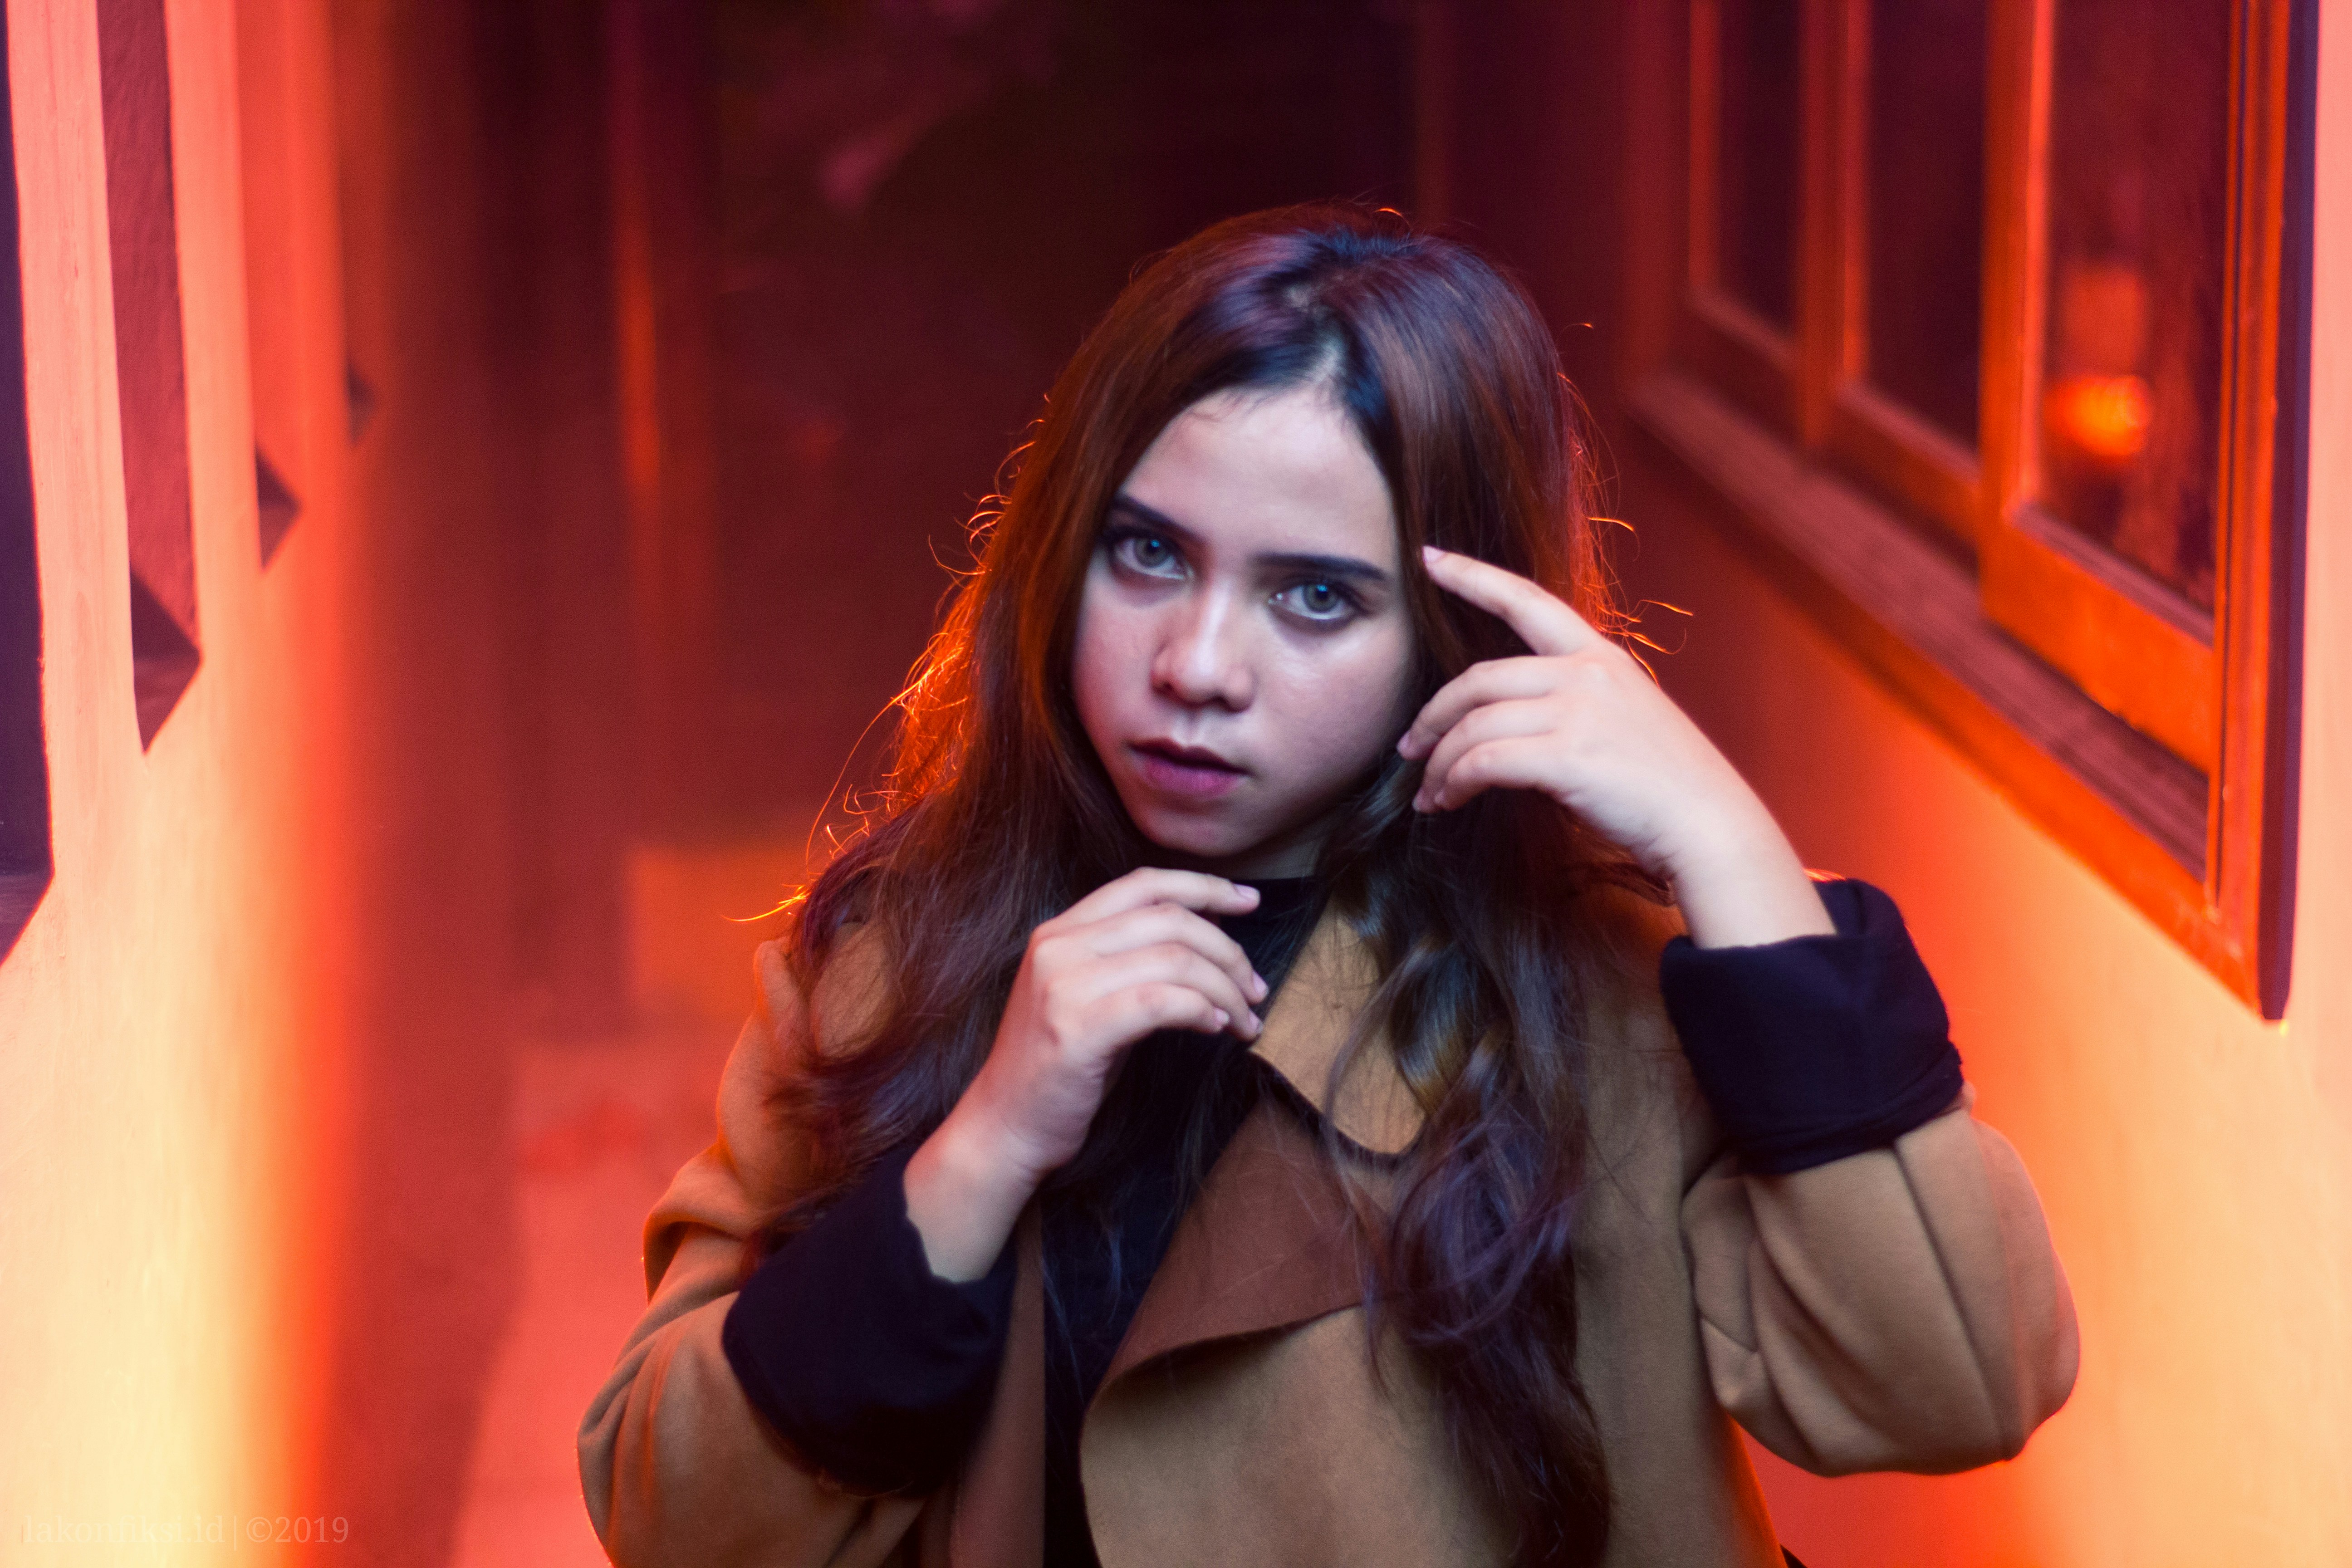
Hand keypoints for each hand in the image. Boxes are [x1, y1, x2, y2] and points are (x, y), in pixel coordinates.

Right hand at [904, 868, 1267, 1278]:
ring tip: (1244, 1020)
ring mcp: (1064, 985)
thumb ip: (1133, 959)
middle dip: (1228, 950)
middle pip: (1169, 919)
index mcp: (1060, 930)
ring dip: (1225, 989)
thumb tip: (1208, 935)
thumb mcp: (1089, 995)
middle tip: (1256, 989)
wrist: (1005, 1126)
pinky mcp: (1078, 1029)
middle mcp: (1058, 946)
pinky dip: (1200, 1010)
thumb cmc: (1058, 1066)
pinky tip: (1216, 1029)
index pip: (1144, 884)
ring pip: (1174, 960)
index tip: (1249, 901)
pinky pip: (1161, 1002)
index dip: (1204, 887)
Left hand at [1397, 545, 1831, 948]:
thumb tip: (1513, 724)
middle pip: (1478, 679)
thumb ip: (1573, 704)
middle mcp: (1585, 674)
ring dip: (1439, 762)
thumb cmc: (1665, 784)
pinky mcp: (1566, 756)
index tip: (1430, 558)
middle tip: (1410, 745)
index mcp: (1600, 656)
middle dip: (1433, 715)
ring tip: (1428, 792)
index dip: (1473, 576)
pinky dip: (1454, 783)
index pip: (1527, 600)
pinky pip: (1484, 762)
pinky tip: (1447, 802)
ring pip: (1474, 724)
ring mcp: (1577, 712)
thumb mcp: (1624, 718)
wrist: (1707, 824)